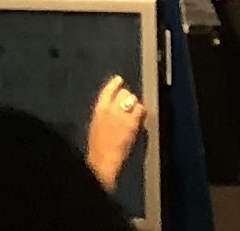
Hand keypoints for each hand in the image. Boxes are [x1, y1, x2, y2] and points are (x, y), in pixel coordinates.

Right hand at [85, 76, 147, 190]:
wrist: (103, 159)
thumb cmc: (99, 147)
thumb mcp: (97, 126)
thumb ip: (105, 115)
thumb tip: (116, 110)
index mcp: (99, 108)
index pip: (108, 90)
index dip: (114, 84)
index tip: (119, 80)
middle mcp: (110, 107)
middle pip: (123, 93)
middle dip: (128, 98)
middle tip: (131, 106)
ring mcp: (122, 113)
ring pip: (133, 100)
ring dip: (136, 106)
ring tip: (137, 114)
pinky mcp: (131, 121)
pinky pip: (140, 110)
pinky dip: (142, 113)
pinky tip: (141, 119)